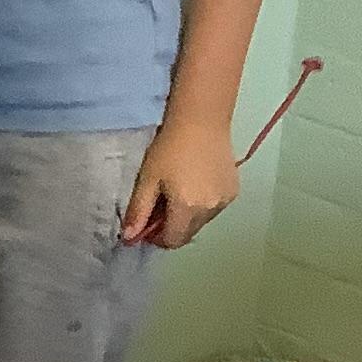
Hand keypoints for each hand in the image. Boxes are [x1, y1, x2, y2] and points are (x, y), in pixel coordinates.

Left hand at [122, 120, 237, 248]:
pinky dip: (203, 204)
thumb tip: (128, 238)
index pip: (172, 241)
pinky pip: (214, 208)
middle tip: (161, 203)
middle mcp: (210, 210)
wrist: (201, 120)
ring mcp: (225, 201)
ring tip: (179, 189)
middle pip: (187, 233)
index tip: (149, 222)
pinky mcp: (233, 191)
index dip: (157, 237)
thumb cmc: (169, 148)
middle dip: (172, 226)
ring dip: (188, 215)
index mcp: (187, 209)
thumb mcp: (147, 179)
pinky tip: (196, 182)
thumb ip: (138, 211)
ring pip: (201, 222)